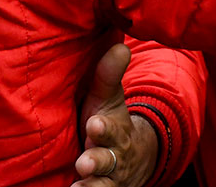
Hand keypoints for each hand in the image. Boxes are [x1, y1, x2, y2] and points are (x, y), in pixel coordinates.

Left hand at [73, 44, 158, 186]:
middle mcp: (114, 157)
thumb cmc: (108, 120)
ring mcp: (109, 178)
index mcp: (115, 131)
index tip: (95, 124)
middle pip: (107, 160)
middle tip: (84, 162)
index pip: (111, 130)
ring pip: (103, 185)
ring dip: (91, 186)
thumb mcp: (108, 98)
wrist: (131, 158)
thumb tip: (119, 44)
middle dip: (96, 161)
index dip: (104, 128)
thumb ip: (108, 74)